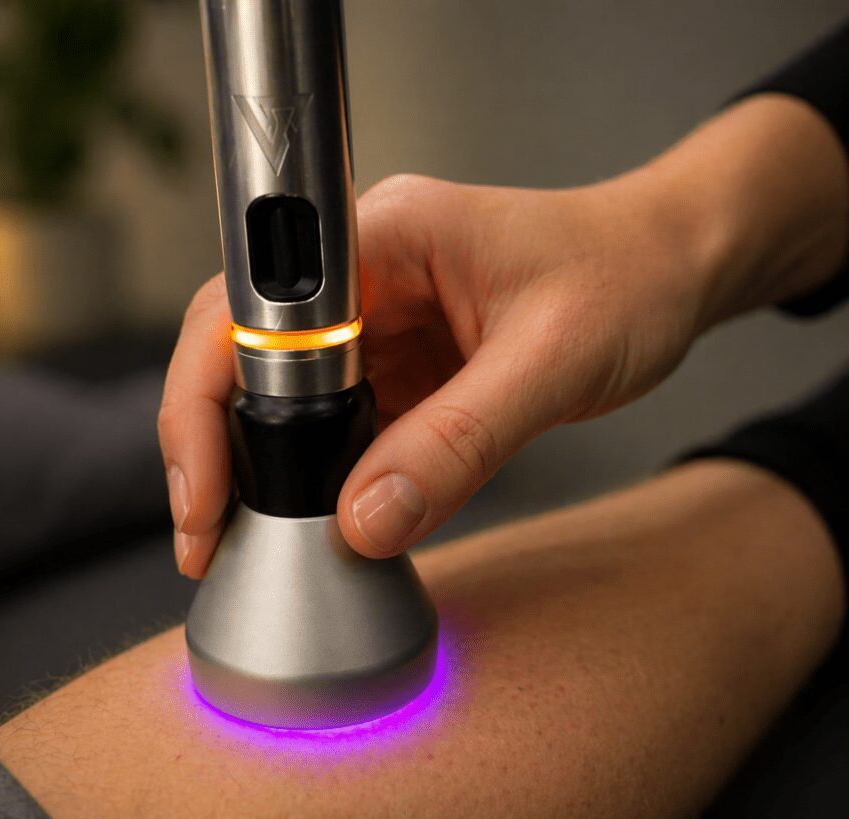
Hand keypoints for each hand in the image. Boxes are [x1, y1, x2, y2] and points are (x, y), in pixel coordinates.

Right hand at [160, 95, 846, 576]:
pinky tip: (317, 520)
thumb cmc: (626, 277)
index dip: (205, 401)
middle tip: (208, 536)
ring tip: (245, 540)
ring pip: (281, 396)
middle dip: (213, 447)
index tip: (207, 492)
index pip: (250, 311)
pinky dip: (320, 474)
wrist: (672, 268)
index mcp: (383, 237)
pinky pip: (337, 421)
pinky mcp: (397, 361)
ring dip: (262, 468)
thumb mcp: (552, 362)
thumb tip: (365, 521)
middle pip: (240, 354)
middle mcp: (363, 273)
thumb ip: (459, 444)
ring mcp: (376, 319)